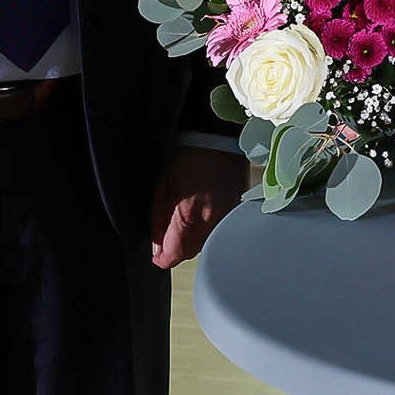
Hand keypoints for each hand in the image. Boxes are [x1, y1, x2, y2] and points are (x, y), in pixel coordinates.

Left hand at [150, 149, 247, 268]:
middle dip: (178, 247)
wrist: (217, 138)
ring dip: (194, 237)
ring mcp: (227, 216)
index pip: (174, 255)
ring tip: (189, 215)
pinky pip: (220, 230)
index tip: (158, 255)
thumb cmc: (187, 156)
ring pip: (206, 243)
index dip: (163, 257)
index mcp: (188, 215)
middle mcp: (211, 220)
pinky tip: (205, 209)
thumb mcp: (163, 188)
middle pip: (191, 252)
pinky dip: (210, 226)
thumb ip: (158, 221)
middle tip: (171, 231)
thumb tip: (157, 247)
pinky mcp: (237, 210)